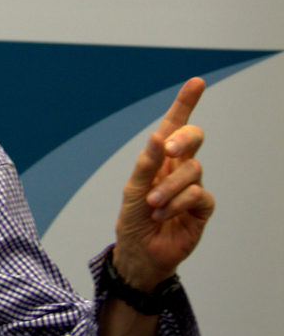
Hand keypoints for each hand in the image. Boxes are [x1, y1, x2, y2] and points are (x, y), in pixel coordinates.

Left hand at [113, 77, 213, 290]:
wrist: (140, 253)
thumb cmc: (134, 219)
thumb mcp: (133, 190)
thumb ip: (146, 164)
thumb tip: (159, 136)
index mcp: (160, 159)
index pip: (174, 126)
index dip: (185, 104)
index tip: (196, 82)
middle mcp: (178, 168)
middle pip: (193, 138)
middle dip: (183, 139)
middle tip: (169, 149)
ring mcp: (192, 186)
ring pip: (193, 170)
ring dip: (169, 188)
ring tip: (153, 206)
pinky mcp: (202, 207)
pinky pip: (198, 195)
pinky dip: (178, 204)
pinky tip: (164, 215)